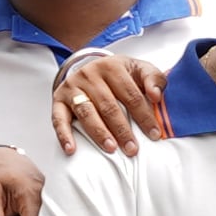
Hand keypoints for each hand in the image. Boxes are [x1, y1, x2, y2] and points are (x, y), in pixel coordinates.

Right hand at [48, 49, 171, 155]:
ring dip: (99, 132)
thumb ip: (154, 79)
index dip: (144, 116)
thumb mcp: (139, 70)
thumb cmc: (120, 74)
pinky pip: (59, 119)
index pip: (131, 95)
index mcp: (112, 66)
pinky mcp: (59, 99)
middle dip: (122, 129)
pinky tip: (71, 149)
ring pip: (87, 112)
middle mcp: (90, 74)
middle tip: (132, 149)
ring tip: (111, 148)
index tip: (154, 134)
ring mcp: (73, 87)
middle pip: (109, 106)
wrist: (92, 67)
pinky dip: (64, 135)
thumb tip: (156, 96)